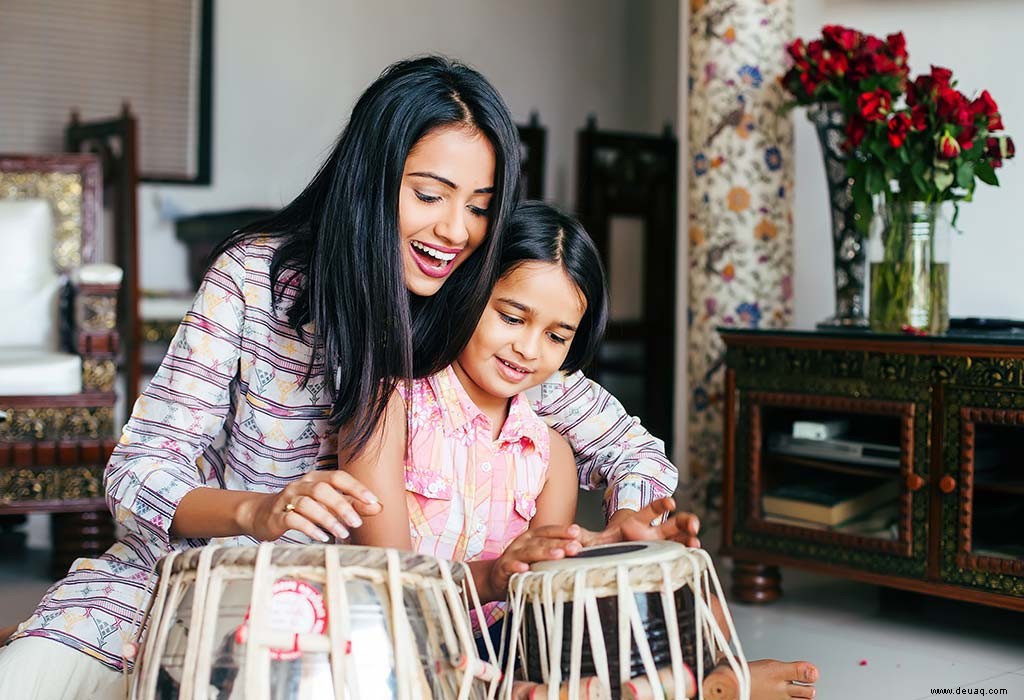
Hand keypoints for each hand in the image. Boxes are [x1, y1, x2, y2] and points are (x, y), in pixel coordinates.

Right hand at [242, 471, 381, 542]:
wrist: (262, 514)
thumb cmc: (301, 508)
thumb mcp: (327, 504)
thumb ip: (351, 504)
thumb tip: (378, 507)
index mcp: (316, 478)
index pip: (338, 477)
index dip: (356, 488)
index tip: (372, 500)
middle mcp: (301, 485)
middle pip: (323, 490)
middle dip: (342, 506)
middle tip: (357, 523)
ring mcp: (287, 499)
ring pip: (308, 505)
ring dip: (327, 519)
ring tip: (342, 533)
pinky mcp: (277, 516)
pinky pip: (294, 519)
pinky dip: (310, 528)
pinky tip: (322, 537)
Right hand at [488, 524, 582, 598]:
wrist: (497, 576)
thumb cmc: (523, 564)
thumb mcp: (538, 554)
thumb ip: (555, 550)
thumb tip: (580, 548)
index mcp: (532, 537)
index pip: (549, 531)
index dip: (562, 531)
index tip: (577, 533)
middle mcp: (523, 542)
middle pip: (542, 541)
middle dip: (559, 544)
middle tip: (575, 547)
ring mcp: (512, 554)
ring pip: (529, 552)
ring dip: (544, 553)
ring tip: (558, 555)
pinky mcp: (502, 568)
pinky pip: (510, 567)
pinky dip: (517, 567)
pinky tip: (525, 568)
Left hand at [583, 497, 700, 547]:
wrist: (618, 550)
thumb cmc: (611, 541)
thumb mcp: (597, 539)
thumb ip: (585, 537)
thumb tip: (571, 534)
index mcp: (638, 522)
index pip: (650, 510)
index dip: (660, 505)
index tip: (670, 502)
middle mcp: (654, 531)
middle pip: (673, 522)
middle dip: (685, 521)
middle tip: (693, 524)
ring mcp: (662, 543)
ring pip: (681, 537)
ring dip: (691, 537)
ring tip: (697, 542)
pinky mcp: (666, 556)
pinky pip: (680, 553)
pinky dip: (688, 554)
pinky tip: (695, 556)